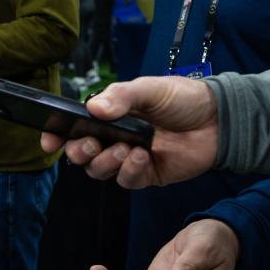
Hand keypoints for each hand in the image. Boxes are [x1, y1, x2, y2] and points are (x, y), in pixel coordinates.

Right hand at [40, 76, 218, 187]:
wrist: (220, 119)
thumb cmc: (183, 98)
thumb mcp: (149, 89)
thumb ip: (121, 97)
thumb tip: (93, 109)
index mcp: (108, 115)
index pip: (73, 128)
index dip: (57, 136)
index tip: (49, 141)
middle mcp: (113, 138)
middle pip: (81, 154)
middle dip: (79, 152)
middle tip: (92, 144)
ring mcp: (128, 158)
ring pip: (99, 170)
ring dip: (106, 161)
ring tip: (125, 148)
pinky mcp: (146, 174)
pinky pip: (126, 180)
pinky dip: (129, 170)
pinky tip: (143, 156)